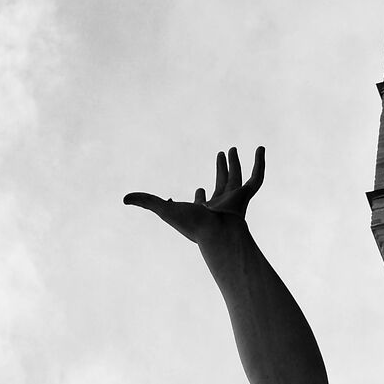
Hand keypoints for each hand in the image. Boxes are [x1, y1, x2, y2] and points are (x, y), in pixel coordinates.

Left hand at [124, 145, 264, 246]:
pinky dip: (260, 164)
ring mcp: (234, 201)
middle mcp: (219, 206)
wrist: (217, 234)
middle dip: (221, 170)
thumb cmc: (192, 226)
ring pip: (237, 179)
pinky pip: (256, 179)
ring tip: (233, 149)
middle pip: (221, 184)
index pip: (201, 202)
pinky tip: (260, 149)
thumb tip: (124, 198)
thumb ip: (146, 201)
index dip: (199, 196)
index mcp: (203, 211)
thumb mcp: (164, 209)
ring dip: (235, 164)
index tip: (198, 190)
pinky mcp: (246, 197)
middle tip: (221, 155)